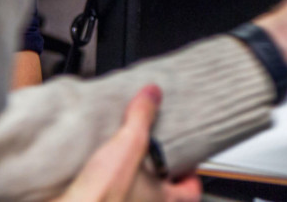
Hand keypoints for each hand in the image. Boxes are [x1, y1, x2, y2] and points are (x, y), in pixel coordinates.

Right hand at [54, 85, 201, 201]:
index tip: (185, 161)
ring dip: (132, 178)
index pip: (190, 193)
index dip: (190, 176)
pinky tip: (95, 167)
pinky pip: (110, 194)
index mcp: (163, 200)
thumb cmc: (103, 196)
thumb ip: (142, 117)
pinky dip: (106, 182)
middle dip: (157, 171)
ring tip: (122, 155)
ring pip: (136, 194)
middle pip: (162, 192)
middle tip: (151, 151)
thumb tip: (152, 94)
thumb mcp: (129, 144)